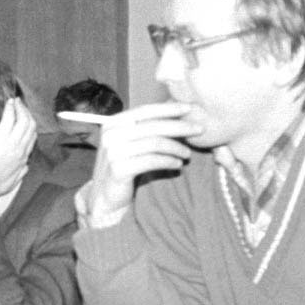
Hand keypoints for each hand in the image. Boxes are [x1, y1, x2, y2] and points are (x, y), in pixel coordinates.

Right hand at [79, 102, 201, 226]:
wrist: (105, 196)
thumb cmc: (124, 166)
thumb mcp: (130, 143)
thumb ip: (145, 129)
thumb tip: (177, 113)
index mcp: (113, 124)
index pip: (144, 110)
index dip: (168, 108)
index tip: (190, 108)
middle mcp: (111, 135)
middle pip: (152, 126)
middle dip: (179, 126)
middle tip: (199, 129)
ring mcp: (113, 152)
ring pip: (155, 143)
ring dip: (176, 147)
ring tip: (187, 154)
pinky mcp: (119, 169)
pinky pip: (151, 161)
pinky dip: (168, 161)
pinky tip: (178, 165)